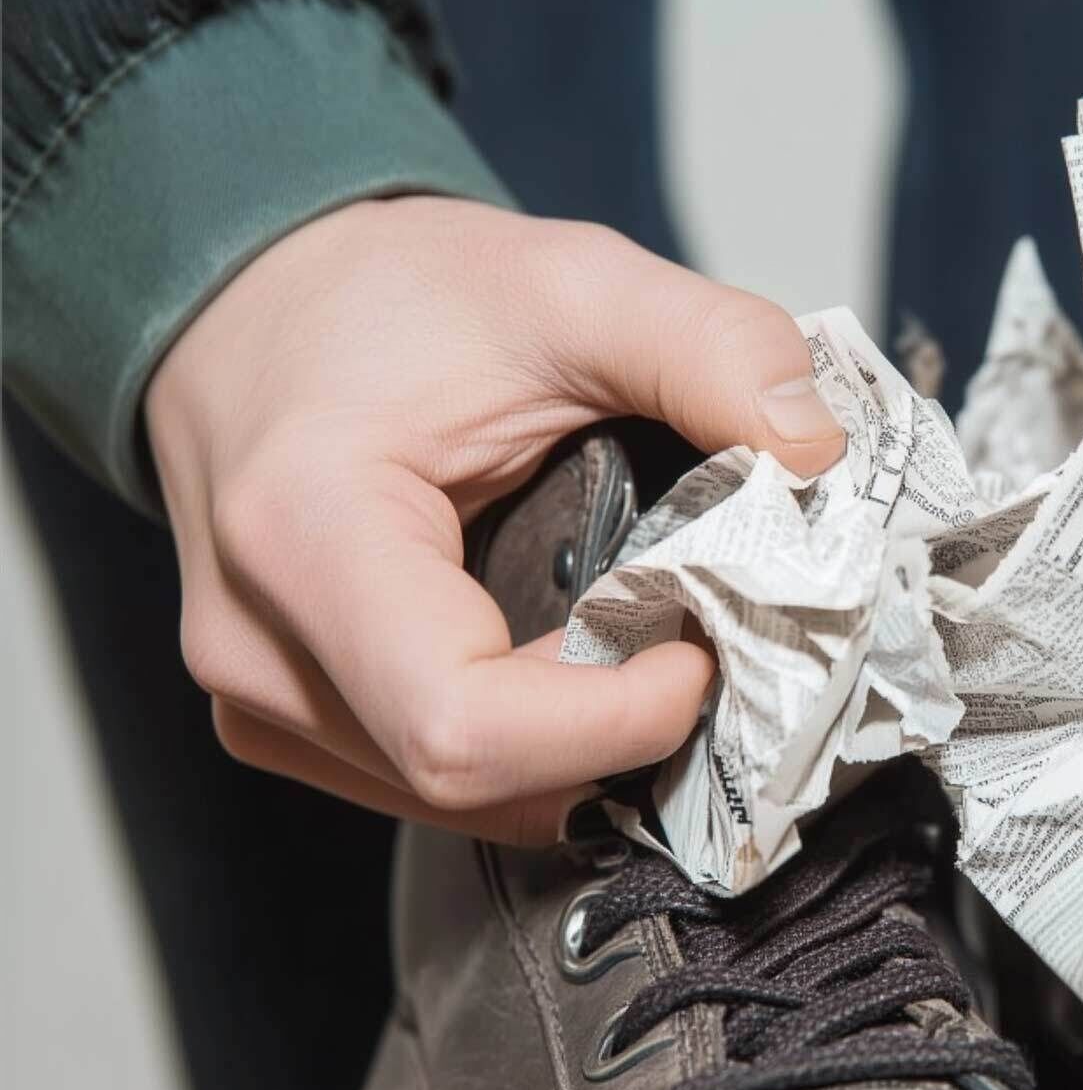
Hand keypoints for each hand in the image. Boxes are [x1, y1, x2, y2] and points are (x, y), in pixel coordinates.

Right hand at [146, 197, 844, 843]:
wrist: (259, 303)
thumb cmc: (387, 293)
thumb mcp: (570, 283)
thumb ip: (712, 349)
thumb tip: (822, 456)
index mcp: (302, 537)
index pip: (466, 730)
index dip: (617, 720)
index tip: (698, 646)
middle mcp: (255, 649)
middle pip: (478, 786)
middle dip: (619, 736)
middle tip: (693, 643)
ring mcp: (261, 703)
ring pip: (465, 807)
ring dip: (580, 750)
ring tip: (636, 645)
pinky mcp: (287, 724)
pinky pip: (431, 787)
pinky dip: (529, 749)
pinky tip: (573, 666)